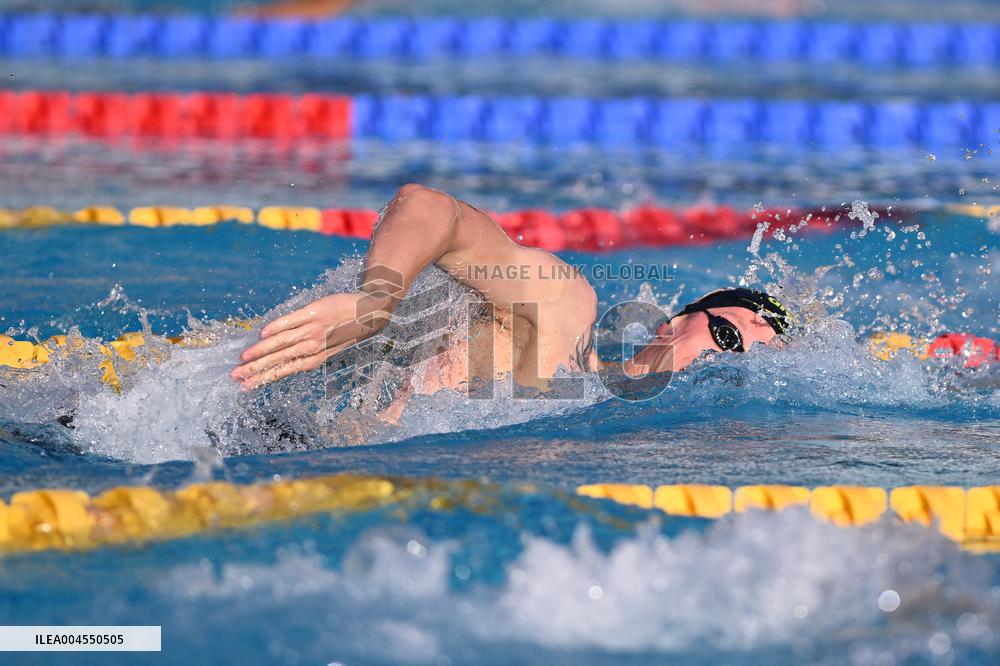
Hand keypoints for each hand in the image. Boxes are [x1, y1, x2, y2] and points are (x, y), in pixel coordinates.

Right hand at [230, 292, 391, 389]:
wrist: (368, 313)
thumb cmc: (345, 332)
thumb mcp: (329, 349)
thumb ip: (305, 353)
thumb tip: (278, 357)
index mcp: (315, 359)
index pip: (284, 371)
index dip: (264, 379)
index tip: (245, 387)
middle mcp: (312, 347)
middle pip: (278, 360)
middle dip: (255, 370)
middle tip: (235, 376)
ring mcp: (313, 330)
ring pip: (282, 343)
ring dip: (261, 351)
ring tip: (243, 358)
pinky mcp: (314, 312)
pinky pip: (292, 321)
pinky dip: (277, 327)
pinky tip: (263, 333)